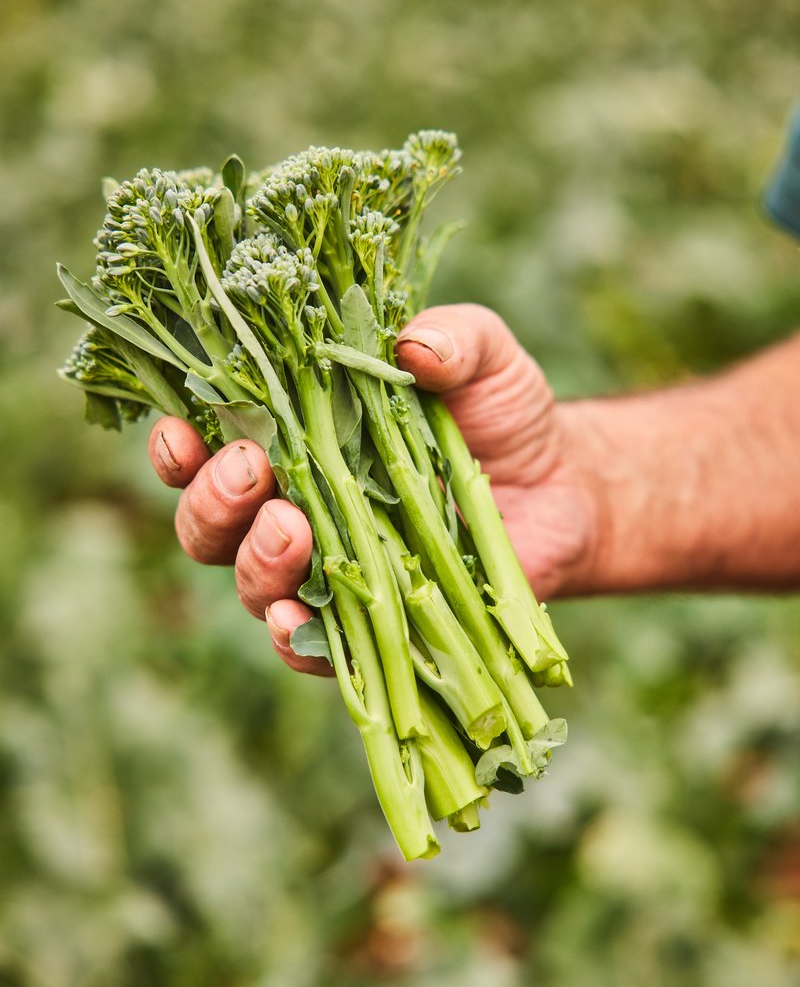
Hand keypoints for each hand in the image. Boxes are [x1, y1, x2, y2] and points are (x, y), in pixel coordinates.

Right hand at [148, 305, 601, 672]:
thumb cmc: (502, 416)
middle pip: (211, 525)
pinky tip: (298, 616)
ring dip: (254, 562)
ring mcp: (328, 574)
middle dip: (212, 501)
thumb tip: (413, 346)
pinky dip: (295, 637)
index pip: (208, 451)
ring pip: (250, 585)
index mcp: (294, 443)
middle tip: (251, 471)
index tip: (181, 431)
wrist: (563, 491)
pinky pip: (313, 648)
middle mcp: (293, 512)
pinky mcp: (370, 626)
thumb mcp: (482, 359)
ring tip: (290, 527)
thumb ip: (451, 338)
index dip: (178, 449)